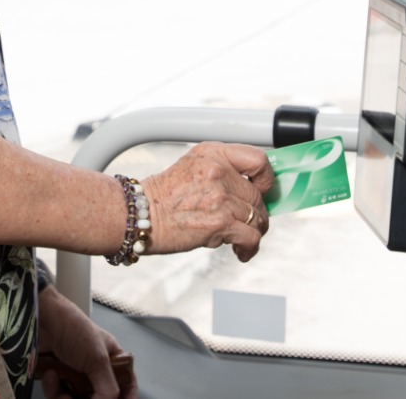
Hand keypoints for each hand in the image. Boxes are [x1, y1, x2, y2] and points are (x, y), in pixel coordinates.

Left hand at [36, 284, 137, 398]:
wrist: (41, 320)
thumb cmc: (73, 328)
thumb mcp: (98, 359)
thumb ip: (107, 387)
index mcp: (112, 359)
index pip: (127, 382)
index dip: (127, 396)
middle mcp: (95, 368)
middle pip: (100, 397)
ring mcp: (75, 374)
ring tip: (63, 389)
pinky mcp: (57, 378)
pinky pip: (58, 395)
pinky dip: (53, 390)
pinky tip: (51, 375)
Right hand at [141, 141, 273, 261]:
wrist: (139, 215)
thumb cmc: (164, 195)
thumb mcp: (193, 166)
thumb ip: (223, 170)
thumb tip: (254, 189)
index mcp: (213, 153)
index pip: (258, 160)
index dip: (266, 179)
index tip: (262, 190)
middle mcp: (218, 171)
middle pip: (258, 196)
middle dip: (256, 213)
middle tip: (245, 222)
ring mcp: (220, 197)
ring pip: (258, 218)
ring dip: (253, 231)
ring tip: (241, 239)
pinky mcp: (220, 222)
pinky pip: (251, 237)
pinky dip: (250, 248)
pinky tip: (241, 252)